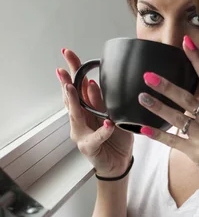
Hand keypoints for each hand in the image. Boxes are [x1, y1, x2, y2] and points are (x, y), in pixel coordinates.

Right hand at [56, 48, 133, 177]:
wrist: (118, 162)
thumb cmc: (115, 138)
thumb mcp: (111, 114)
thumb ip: (101, 101)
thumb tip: (94, 82)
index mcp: (86, 108)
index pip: (77, 85)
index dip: (73, 70)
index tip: (68, 53)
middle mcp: (80, 119)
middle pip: (71, 97)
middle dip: (66, 81)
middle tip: (62, 68)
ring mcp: (81, 133)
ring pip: (76, 115)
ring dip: (74, 101)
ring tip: (73, 88)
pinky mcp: (89, 147)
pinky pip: (96, 137)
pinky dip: (102, 131)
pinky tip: (107, 124)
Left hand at [137, 36, 198, 191]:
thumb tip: (186, 91)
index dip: (197, 59)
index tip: (186, 42)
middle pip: (187, 98)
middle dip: (166, 86)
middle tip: (147, 76)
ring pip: (177, 118)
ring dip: (157, 107)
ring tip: (141, 98)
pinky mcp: (198, 153)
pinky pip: (173, 141)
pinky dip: (157, 135)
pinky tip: (143, 129)